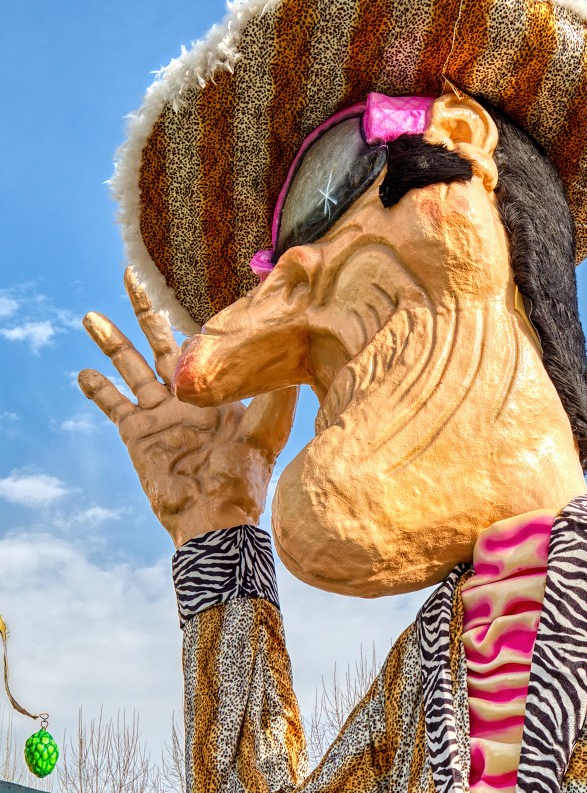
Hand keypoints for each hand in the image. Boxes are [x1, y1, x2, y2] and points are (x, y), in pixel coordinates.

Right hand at [79, 269, 297, 547]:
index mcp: (216, 389)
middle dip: (144, 311)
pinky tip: (83, 373)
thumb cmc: (247, 474)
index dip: (195, 318)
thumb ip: (279, 387)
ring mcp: (160, 414)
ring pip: (129, 366)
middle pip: (159, 342)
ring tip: (90, 317)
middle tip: (130, 277)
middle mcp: (185, 396)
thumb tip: (296, 344)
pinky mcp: (137, 435)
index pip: (201, 343)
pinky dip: (97, 390)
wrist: (215, 515)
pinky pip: (113, 406)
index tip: (187, 286)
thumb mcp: (269, 424)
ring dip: (111, 341)